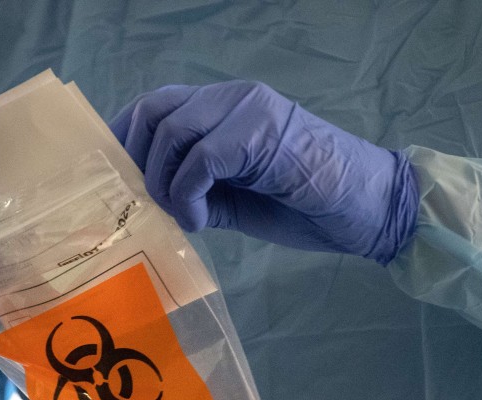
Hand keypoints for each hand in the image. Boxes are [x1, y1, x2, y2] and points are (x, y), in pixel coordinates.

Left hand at [110, 80, 418, 263]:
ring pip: (171, 131)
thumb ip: (191, 190)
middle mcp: (230, 97)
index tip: (115, 182)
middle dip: (136, 163)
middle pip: (152, 111)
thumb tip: (144, 204)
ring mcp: (247, 109)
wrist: (367, 209)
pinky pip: (199, 158)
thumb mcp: (231, 200)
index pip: (153, 106)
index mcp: (221, 107)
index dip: (123, 141)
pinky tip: (202, 221)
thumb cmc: (302, 205)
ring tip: (184, 216)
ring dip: (163, 183)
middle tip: (147, 205)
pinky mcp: (260, 132)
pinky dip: (188, 195)